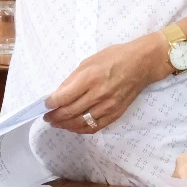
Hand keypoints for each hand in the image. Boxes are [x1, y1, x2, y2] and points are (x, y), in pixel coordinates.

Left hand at [44, 34, 168, 133]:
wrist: (141, 64)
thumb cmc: (114, 57)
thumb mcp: (89, 61)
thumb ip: (73, 79)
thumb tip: (58, 94)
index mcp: (89, 78)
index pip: (63, 98)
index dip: (51, 104)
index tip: (45, 105)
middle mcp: (98, 94)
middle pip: (69, 112)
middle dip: (55, 117)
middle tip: (47, 117)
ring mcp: (107, 106)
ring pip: (80, 123)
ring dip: (65, 125)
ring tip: (57, 123)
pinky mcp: (115, 114)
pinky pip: (95, 127)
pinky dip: (81, 129)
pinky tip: (74, 127)